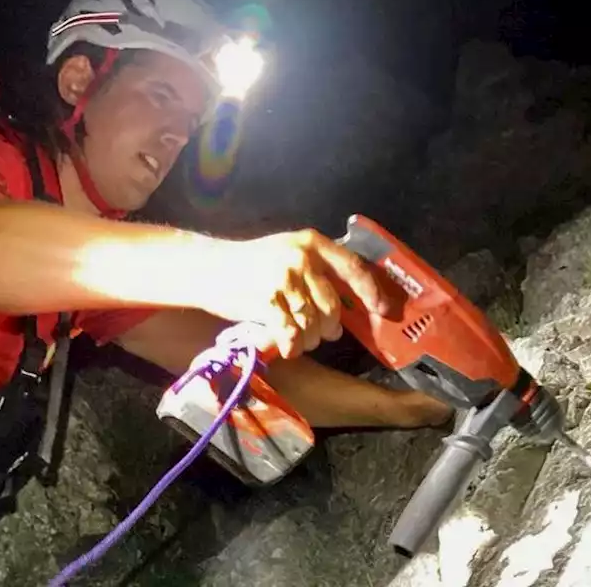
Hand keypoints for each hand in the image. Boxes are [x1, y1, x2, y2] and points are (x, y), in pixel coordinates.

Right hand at [200, 229, 393, 358]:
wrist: (207, 268)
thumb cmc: (249, 263)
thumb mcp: (286, 252)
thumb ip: (316, 270)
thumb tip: (347, 305)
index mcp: (311, 243)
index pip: (353, 268)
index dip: (372, 292)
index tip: (384, 310)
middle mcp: (301, 259)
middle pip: (332, 306)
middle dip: (330, 327)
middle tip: (324, 334)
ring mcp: (283, 279)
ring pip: (312, 323)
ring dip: (309, 339)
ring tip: (301, 339)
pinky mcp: (267, 301)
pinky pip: (291, 333)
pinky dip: (292, 345)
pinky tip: (287, 347)